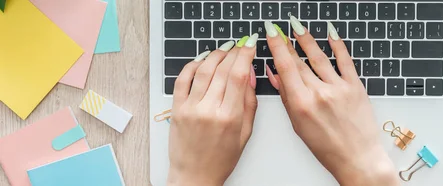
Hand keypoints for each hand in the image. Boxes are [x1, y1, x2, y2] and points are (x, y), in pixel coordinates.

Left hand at [167, 36, 257, 185]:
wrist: (195, 175)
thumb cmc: (221, 158)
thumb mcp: (245, 132)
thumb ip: (249, 102)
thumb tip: (250, 74)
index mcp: (229, 117)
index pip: (238, 75)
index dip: (245, 55)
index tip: (250, 45)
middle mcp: (209, 109)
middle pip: (222, 69)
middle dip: (233, 52)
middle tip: (240, 45)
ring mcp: (190, 108)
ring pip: (203, 70)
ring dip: (215, 55)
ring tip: (224, 49)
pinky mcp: (177, 108)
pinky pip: (182, 79)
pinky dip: (193, 65)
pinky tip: (203, 60)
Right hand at [264, 18, 399, 185]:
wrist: (357, 158)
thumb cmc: (327, 147)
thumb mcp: (298, 125)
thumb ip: (286, 97)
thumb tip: (274, 75)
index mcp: (301, 104)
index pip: (285, 68)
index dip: (277, 47)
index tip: (271, 34)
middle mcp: (319, 93)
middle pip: (299, 62)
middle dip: (288, 42)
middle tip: (280, 28)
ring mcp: (339, 88)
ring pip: (319, 57)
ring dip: (307, 40)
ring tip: (298, 27)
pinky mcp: (356, 87)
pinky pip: (345, 61)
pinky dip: (338, 45)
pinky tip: (330, 33)